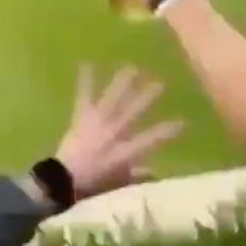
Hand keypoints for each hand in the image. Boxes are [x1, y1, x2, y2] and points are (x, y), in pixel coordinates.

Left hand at [55, 64, 182, 199]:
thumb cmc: (93, 182)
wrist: (63, 178)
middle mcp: (113, 133)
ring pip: (112, 99)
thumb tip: (155, 171)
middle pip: (132, 112)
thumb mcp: (119, 182)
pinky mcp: (80, 117)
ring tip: (132, 67)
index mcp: (125, 151)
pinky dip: (85, 80)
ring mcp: (96, 122)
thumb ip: (138, 175)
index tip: (182, 121)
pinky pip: (84, 96)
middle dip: (146, 98)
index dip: (166, 130)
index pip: (150, 139)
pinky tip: (86, 64)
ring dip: (122, 83)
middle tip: (160, 83)